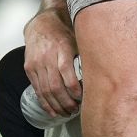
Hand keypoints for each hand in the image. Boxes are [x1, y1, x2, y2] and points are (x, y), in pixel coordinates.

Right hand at [23, 0, 81, 117]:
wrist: (41, 23)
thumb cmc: (64, 31)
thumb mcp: (79, 38)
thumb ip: (88, 54)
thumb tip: (107, 71)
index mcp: (62, 48)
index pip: (67, 74)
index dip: (75, 89)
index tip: (83, 98)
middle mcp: (47, 57)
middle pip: (55, 86)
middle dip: (66, 102)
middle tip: (75, 110)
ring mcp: (36, 63)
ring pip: (45, 90)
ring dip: (56, 105)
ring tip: (66, 113)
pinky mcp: (29, 69)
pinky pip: (37, 89)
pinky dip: (45, 103)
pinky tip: (53, 111)